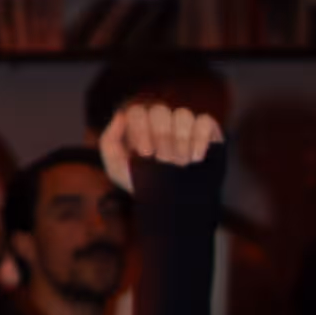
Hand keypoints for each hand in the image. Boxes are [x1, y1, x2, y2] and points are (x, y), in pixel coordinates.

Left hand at [98, 99, 220, 187]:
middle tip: (164, 161)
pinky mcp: (206, 131)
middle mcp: (162, 119)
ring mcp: (184, 124)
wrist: (170, 203)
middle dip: (162, 138)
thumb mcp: (116, 168)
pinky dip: (200, 139)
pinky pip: (204, 121)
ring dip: (181, 140)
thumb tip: (121, 115)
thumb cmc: (141, 183)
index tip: (146, 154)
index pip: (138, 112)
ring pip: (182, 114)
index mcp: (140, 124)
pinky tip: (196, 158)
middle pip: (160, 111)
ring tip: (181, 163)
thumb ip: (109, 142)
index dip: (141, 131)